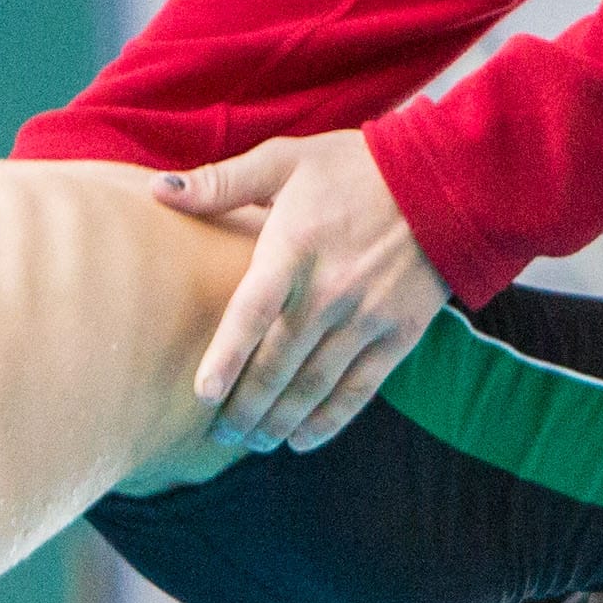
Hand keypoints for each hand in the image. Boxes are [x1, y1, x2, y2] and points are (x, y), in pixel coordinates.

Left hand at [166, 131, 444, 450]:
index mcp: (295, 248)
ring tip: (252, 442)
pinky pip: (359, 389)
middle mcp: (330, 291)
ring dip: (280, 420)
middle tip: (219, 434)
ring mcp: (367, 317)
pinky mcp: (399, 335)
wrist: (443, 181)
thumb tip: (158, 191)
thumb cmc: (354, 168)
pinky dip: (329, 421)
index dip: (227, 356)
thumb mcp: (286, 160)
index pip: (253, 312)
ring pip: (315, 384)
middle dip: (246, 407)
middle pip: (279, 363)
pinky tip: (301, 440)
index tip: (203, 395)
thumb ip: (222, 182)